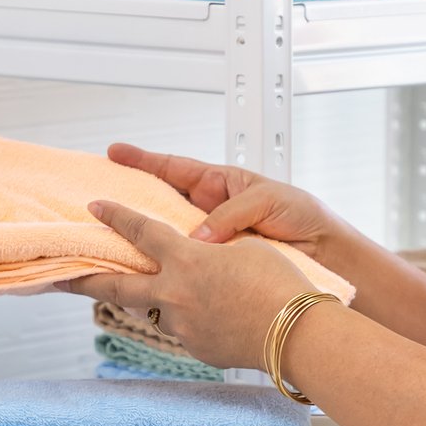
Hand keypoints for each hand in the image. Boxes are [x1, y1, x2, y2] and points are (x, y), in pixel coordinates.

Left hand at [64, 200, 319, 369]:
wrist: (296, 333)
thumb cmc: (280, 284)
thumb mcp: (246, 248)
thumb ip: (213, 251)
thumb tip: (202, 261)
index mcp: (186, 259)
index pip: (141, 232)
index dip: (116, 217)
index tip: (96, 208)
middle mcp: (174, 294)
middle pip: (118, 287)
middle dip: (87, 281)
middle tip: (63, 279)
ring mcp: (182, 327)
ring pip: (157, 311)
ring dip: (159, 302)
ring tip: (173, 296)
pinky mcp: (197, 350)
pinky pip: (186, 330)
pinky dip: (192, 321)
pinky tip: (215, 318)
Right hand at [108, 143, 341, 253]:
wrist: (326, 253)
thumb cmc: (303, 216)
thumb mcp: (267, 200)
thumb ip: (229, 215)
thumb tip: (199, 240)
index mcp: (220, 184)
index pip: (174, 169)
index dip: (144, 160)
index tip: (115, 153)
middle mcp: (209, 211)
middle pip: (160, 204)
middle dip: (130, 201)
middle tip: (99, 201)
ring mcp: (210, 240)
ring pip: (167, 238)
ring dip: (143, 240)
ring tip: (112, 240)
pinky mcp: (216, 267)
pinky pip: (185, 264)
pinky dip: (166, 267)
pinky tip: (146, 273)